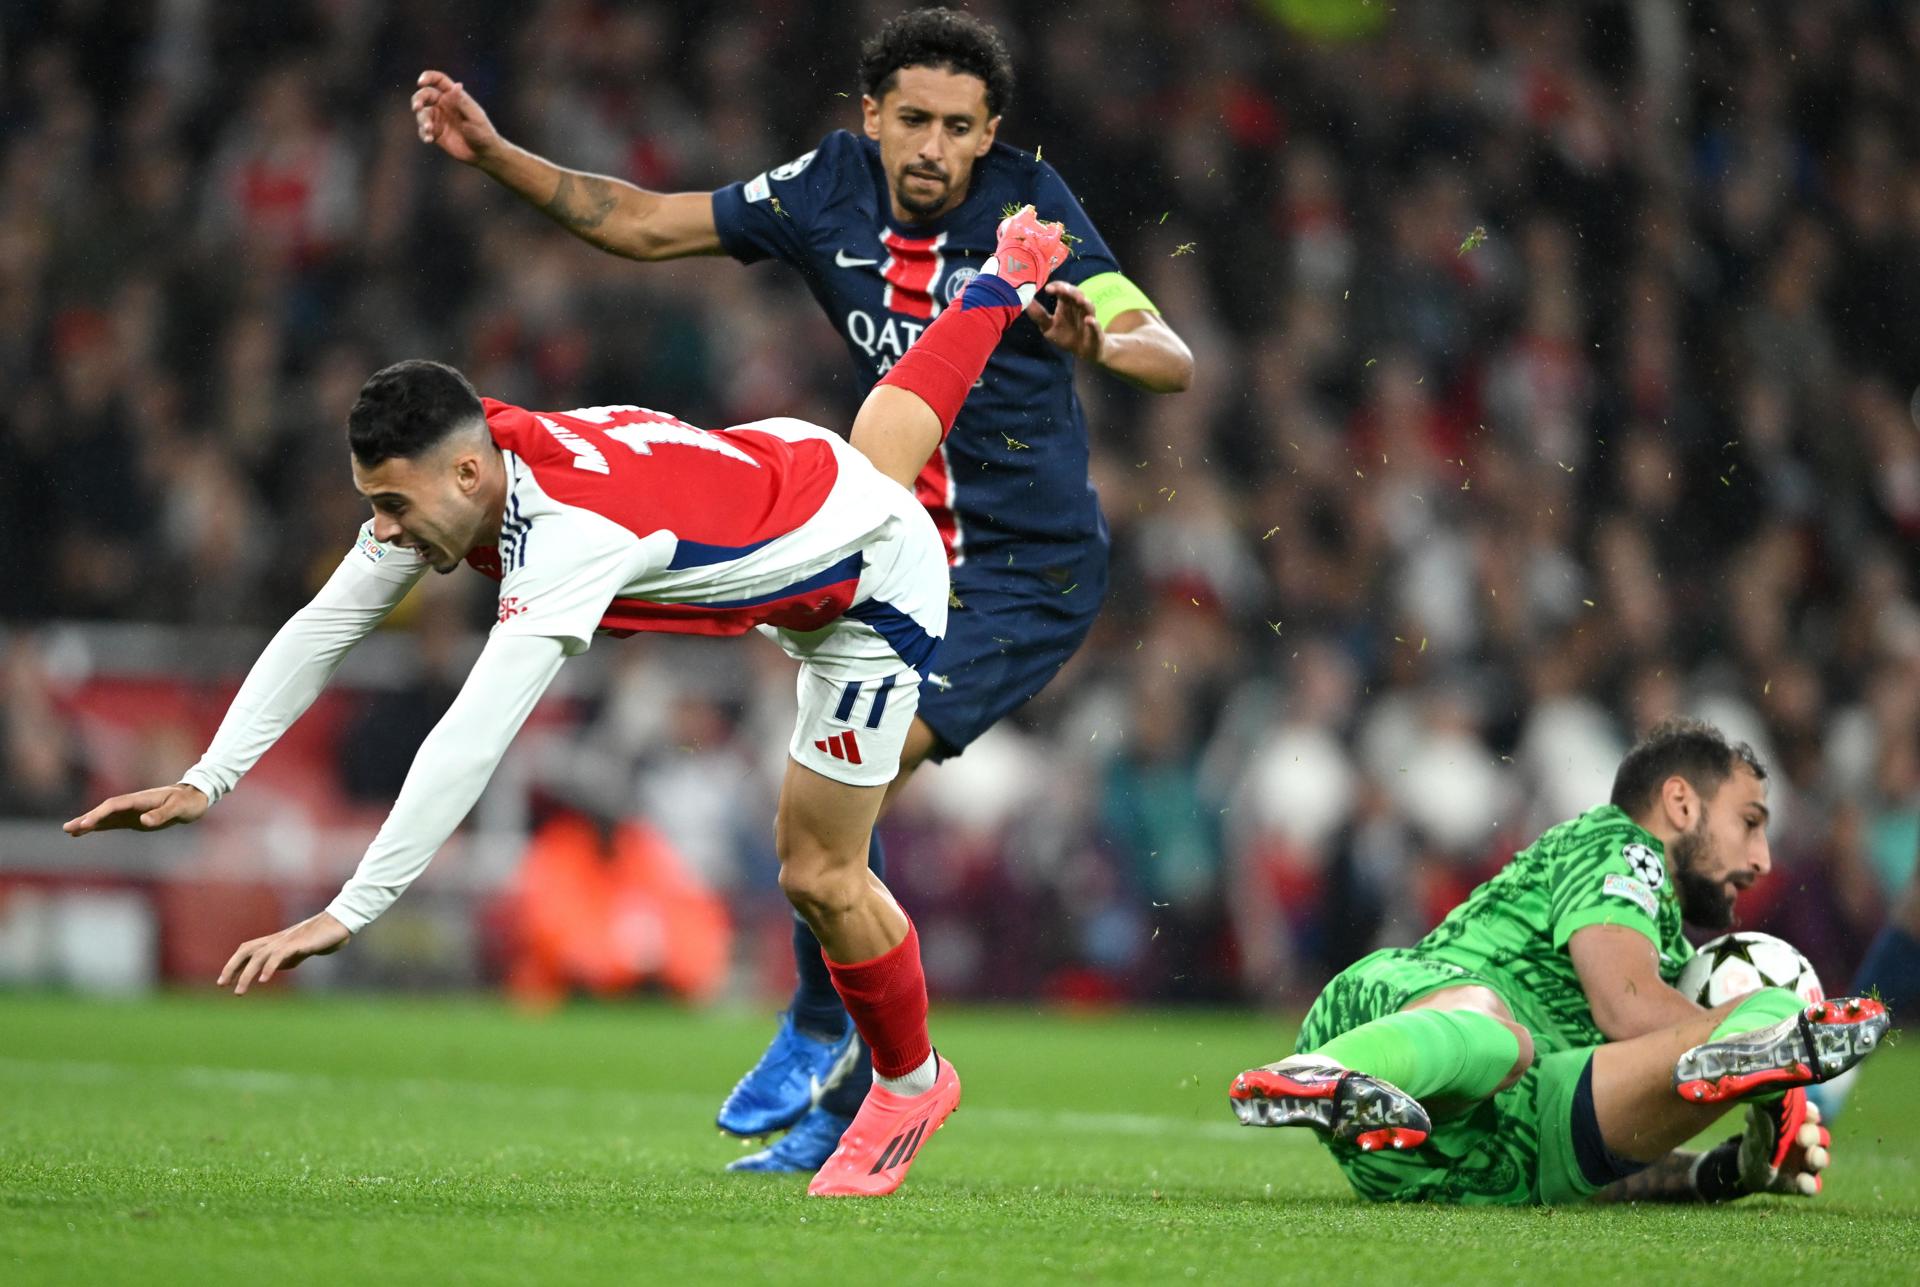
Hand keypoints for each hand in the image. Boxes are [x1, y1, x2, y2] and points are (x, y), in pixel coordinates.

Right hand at [64, 783, 208, 835]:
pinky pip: (112, 823)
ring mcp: (132, 812)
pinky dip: (98, 827)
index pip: (114, 806)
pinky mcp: (134, 819)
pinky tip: (85, 832)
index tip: (86, 824)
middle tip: (68, 828)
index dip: (99, 814)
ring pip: (105, 817)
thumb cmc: (188, 802)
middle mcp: (132, 804)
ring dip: (88, 823)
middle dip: (86, 818)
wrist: (195, 798)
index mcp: (140, 799)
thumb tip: (143, 821)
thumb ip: (162, 814)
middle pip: (104, 810)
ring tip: (69, 831)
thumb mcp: (179, 808)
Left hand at [218, 911, 352, 995]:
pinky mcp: (298, 943)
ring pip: (259, 955)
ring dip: (247, 974)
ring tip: (239, 992)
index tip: (223, 983)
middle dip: (232, 967)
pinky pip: (279, 955)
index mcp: (274, 942)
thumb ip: (282, 960)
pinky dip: (269, 967)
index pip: (247, 951)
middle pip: (246, 950)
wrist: (339, 925)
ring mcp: (286, 940)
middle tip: (222, 986)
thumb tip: (267, 972)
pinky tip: (263, 980)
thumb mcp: (296, 953)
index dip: (233, 965)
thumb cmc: (319, 938)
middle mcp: (276, 940)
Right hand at [412, 70, 499, 164]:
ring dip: (422, 120)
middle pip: (424, 95)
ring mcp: (438, 119)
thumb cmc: (483, 132)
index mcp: (454, 96)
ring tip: (429, 130)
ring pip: (422, 114)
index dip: (428, 77)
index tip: (420, 82)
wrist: (483, 153)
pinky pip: (423, 131)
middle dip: (418, 99)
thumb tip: (457, 85)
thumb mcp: (475, 117)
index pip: (438, 81)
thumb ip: (463, 103)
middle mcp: (443, 105)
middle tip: (417, 107)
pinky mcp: (435, 133)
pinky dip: (423, 134)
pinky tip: (429, 139)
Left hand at [1025, 281, 1105, 363]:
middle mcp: (1079, 308)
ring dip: (1084, 302)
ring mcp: (1089, 319)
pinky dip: (1093, 323)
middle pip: (1077, 294)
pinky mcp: (1096, 333)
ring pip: (1088, 307)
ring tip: (1078, 300)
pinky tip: (1089, 320)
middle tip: (1062, 289)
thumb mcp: (1048, 326)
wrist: (1084, 351)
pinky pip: (1096, 327)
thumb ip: (1038, 314)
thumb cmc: (1066, 335)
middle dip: (1070, 291)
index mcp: (1067, 305)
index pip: (1063, 290)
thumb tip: (1023, 301)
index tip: (1048, 289)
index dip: (1057, 287)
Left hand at [1738, 1091, 1830, 1195]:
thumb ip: (1760, 1115)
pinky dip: (1809, 1184)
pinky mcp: (1802, 1184)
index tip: (1809, 1114)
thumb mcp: (1755, 1127)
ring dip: (1818, 1158)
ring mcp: (1806, 1164)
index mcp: (1797, 1125)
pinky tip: (1801, 1181)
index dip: (1811, 1113)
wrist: (1747, 1169)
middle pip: (1820, 1137)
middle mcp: (1807, 1143)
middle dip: (1813, 1135)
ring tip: (1810, 1158)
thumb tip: (1763, 1102)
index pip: (1810, 1116)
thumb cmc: (1757, 1140)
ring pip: (1821, 1159)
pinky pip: (1812, 1185)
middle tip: (1802, 1137)